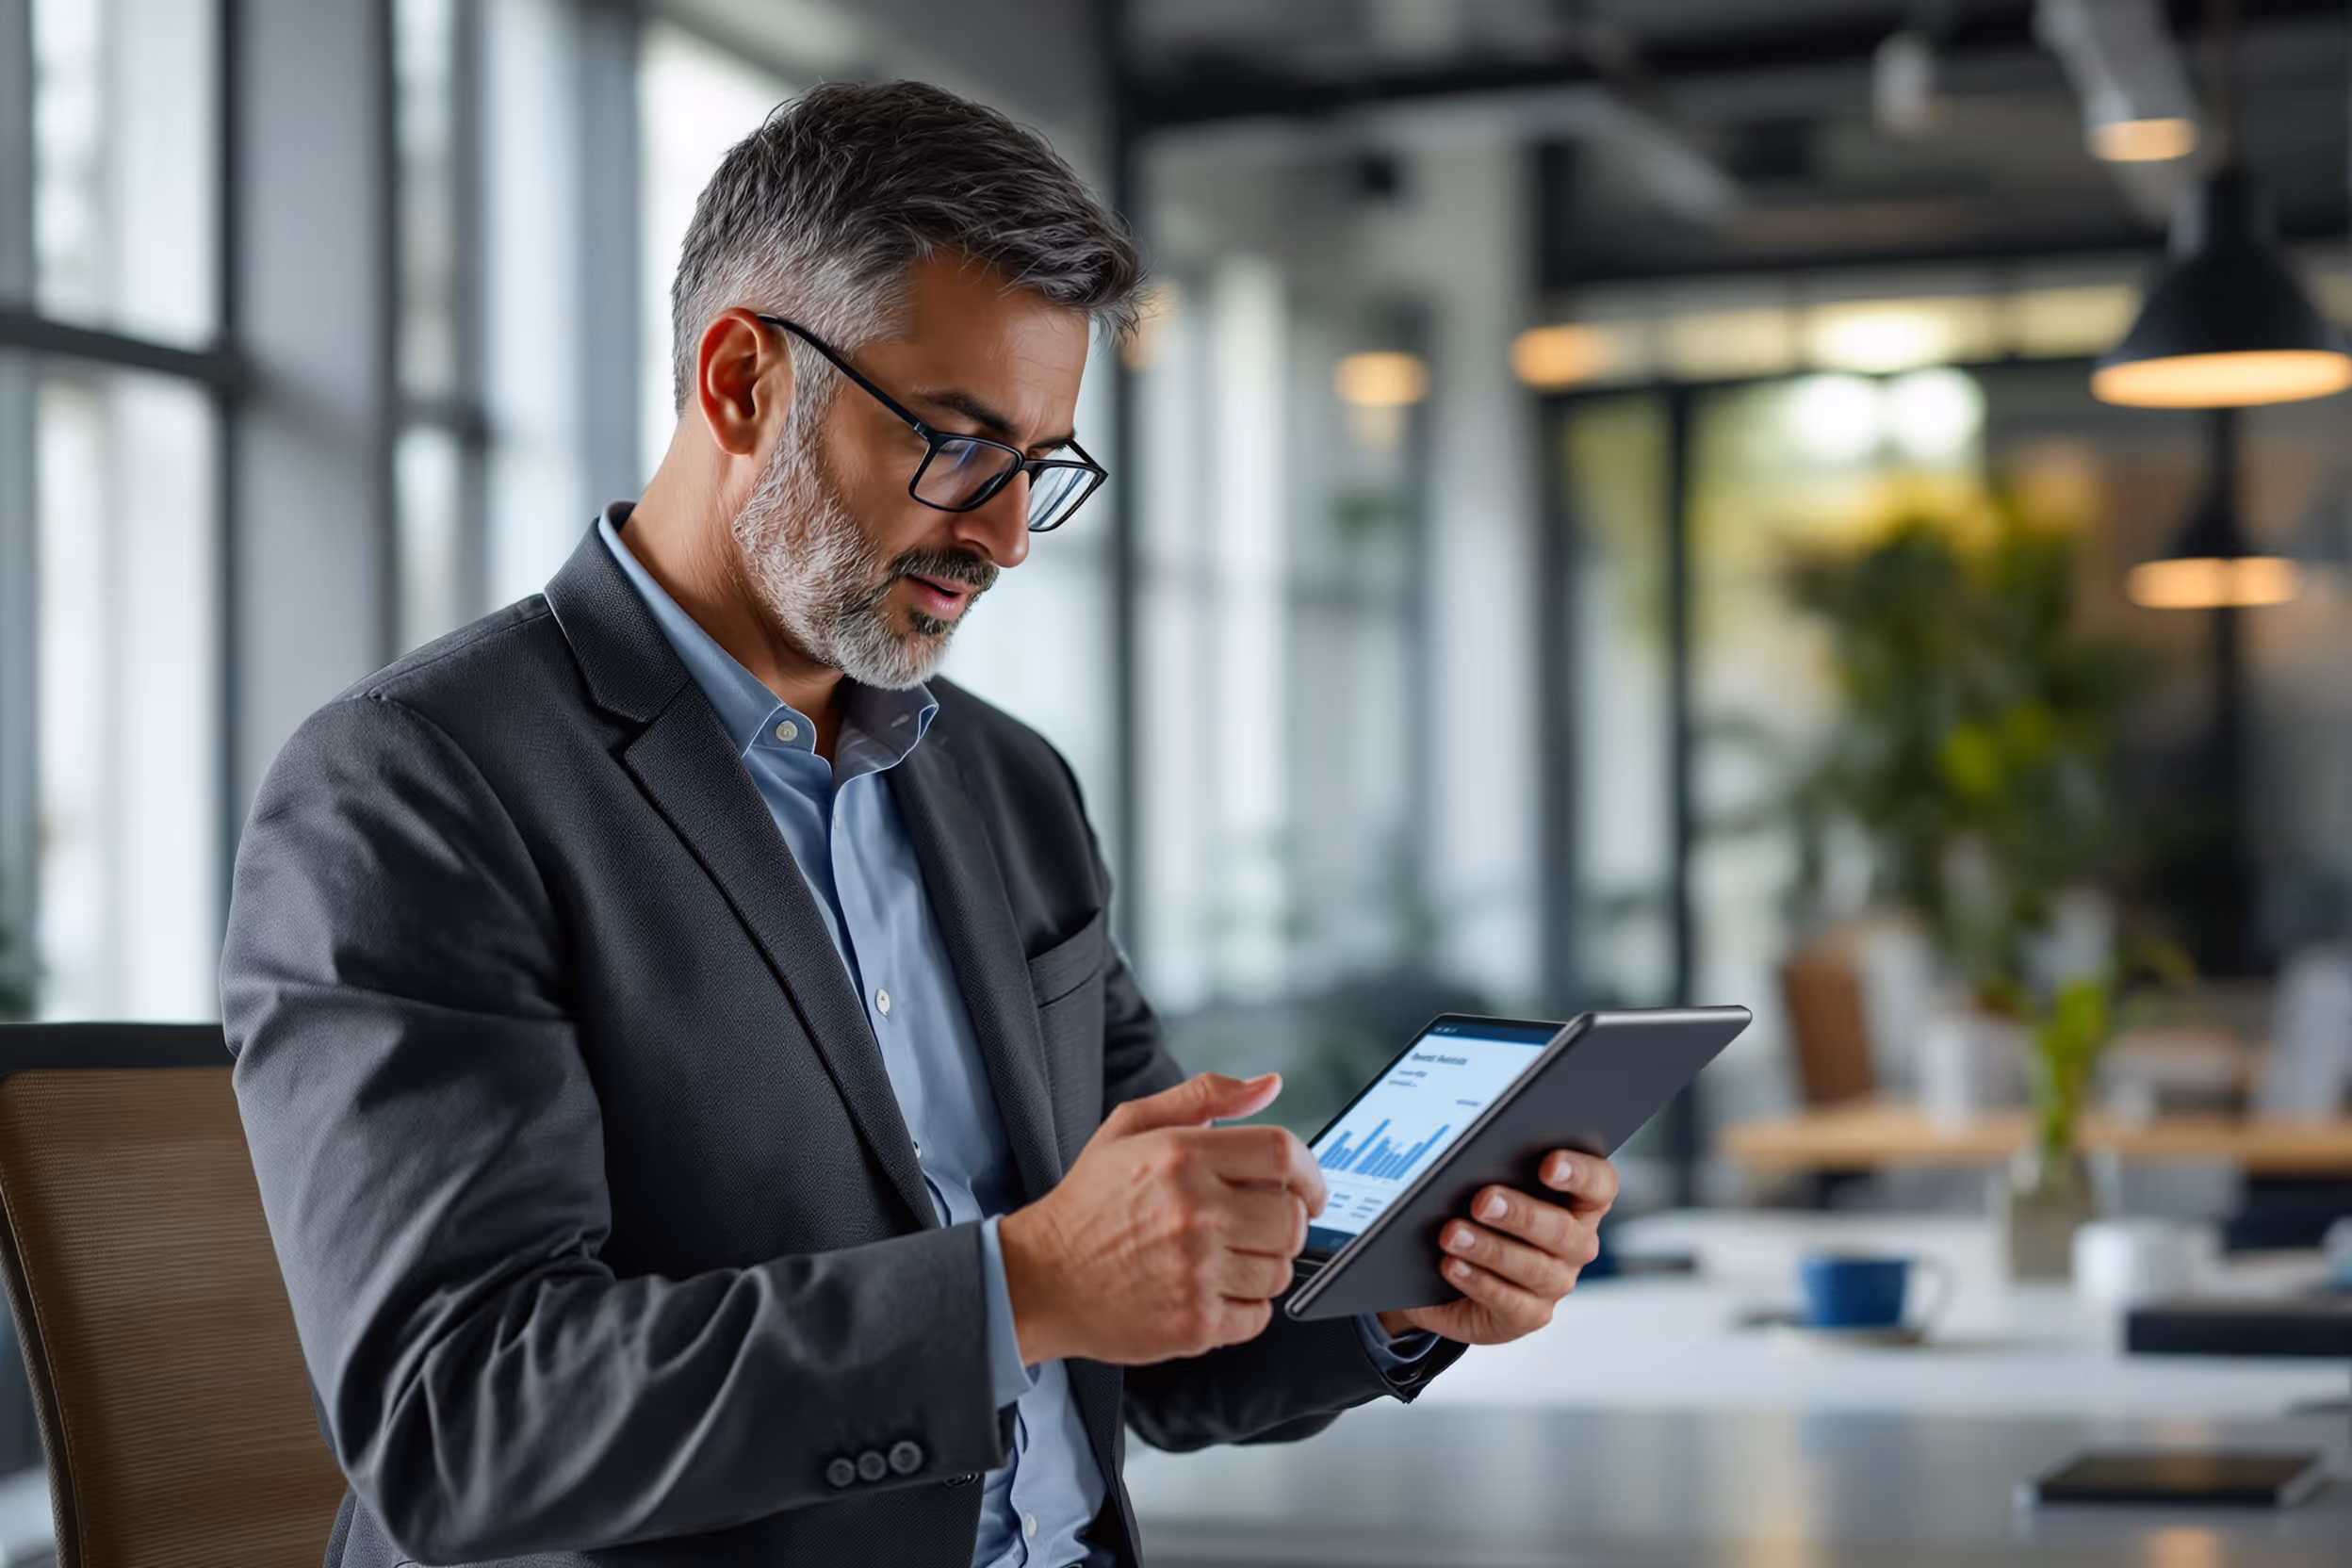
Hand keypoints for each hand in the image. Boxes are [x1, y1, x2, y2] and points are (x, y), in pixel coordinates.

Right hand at [999, 1073, 1325, 1365]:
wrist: (1039, 1278)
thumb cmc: (1087, 1203)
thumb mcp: (1132, 1127)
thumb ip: (1204, 1096)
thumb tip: (1269, 1084)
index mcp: (1181, 1157)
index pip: (1283, 1154)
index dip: (1310, 1173)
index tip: (1307, 1190)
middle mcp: (1193, 1213)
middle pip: (1290, 1218)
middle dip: (1285, 1223)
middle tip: (1258, 1227)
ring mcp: (1195, 1272)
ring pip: (1280, 1271)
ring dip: (1264, 1265)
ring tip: (1224, 1258)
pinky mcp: (1194, 1323)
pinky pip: (1258, 1316)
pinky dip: (1246, 1307)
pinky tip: (1211, 1290)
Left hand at [1374, 1150, 1617, 1344]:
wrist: (1447, 1274)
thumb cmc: (1478, 1215)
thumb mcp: (1491, 1186)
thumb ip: (1496, 1168)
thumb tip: (1471, 1156)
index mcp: (1579, 1203)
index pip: (1600, 1184)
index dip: (1580, 1174)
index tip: (1548, 1164)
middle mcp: (1576, 1245)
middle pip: (1562, 1230)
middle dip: (1521, 1214)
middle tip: (1482, 1200)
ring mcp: (1556, 1283)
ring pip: (1533, 1267)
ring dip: (1490, 1249)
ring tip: (1453, 1234)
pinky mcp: (1528, 1315)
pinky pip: (1509, 1302)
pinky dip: (1477, 1282)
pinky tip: (1452, 1265)